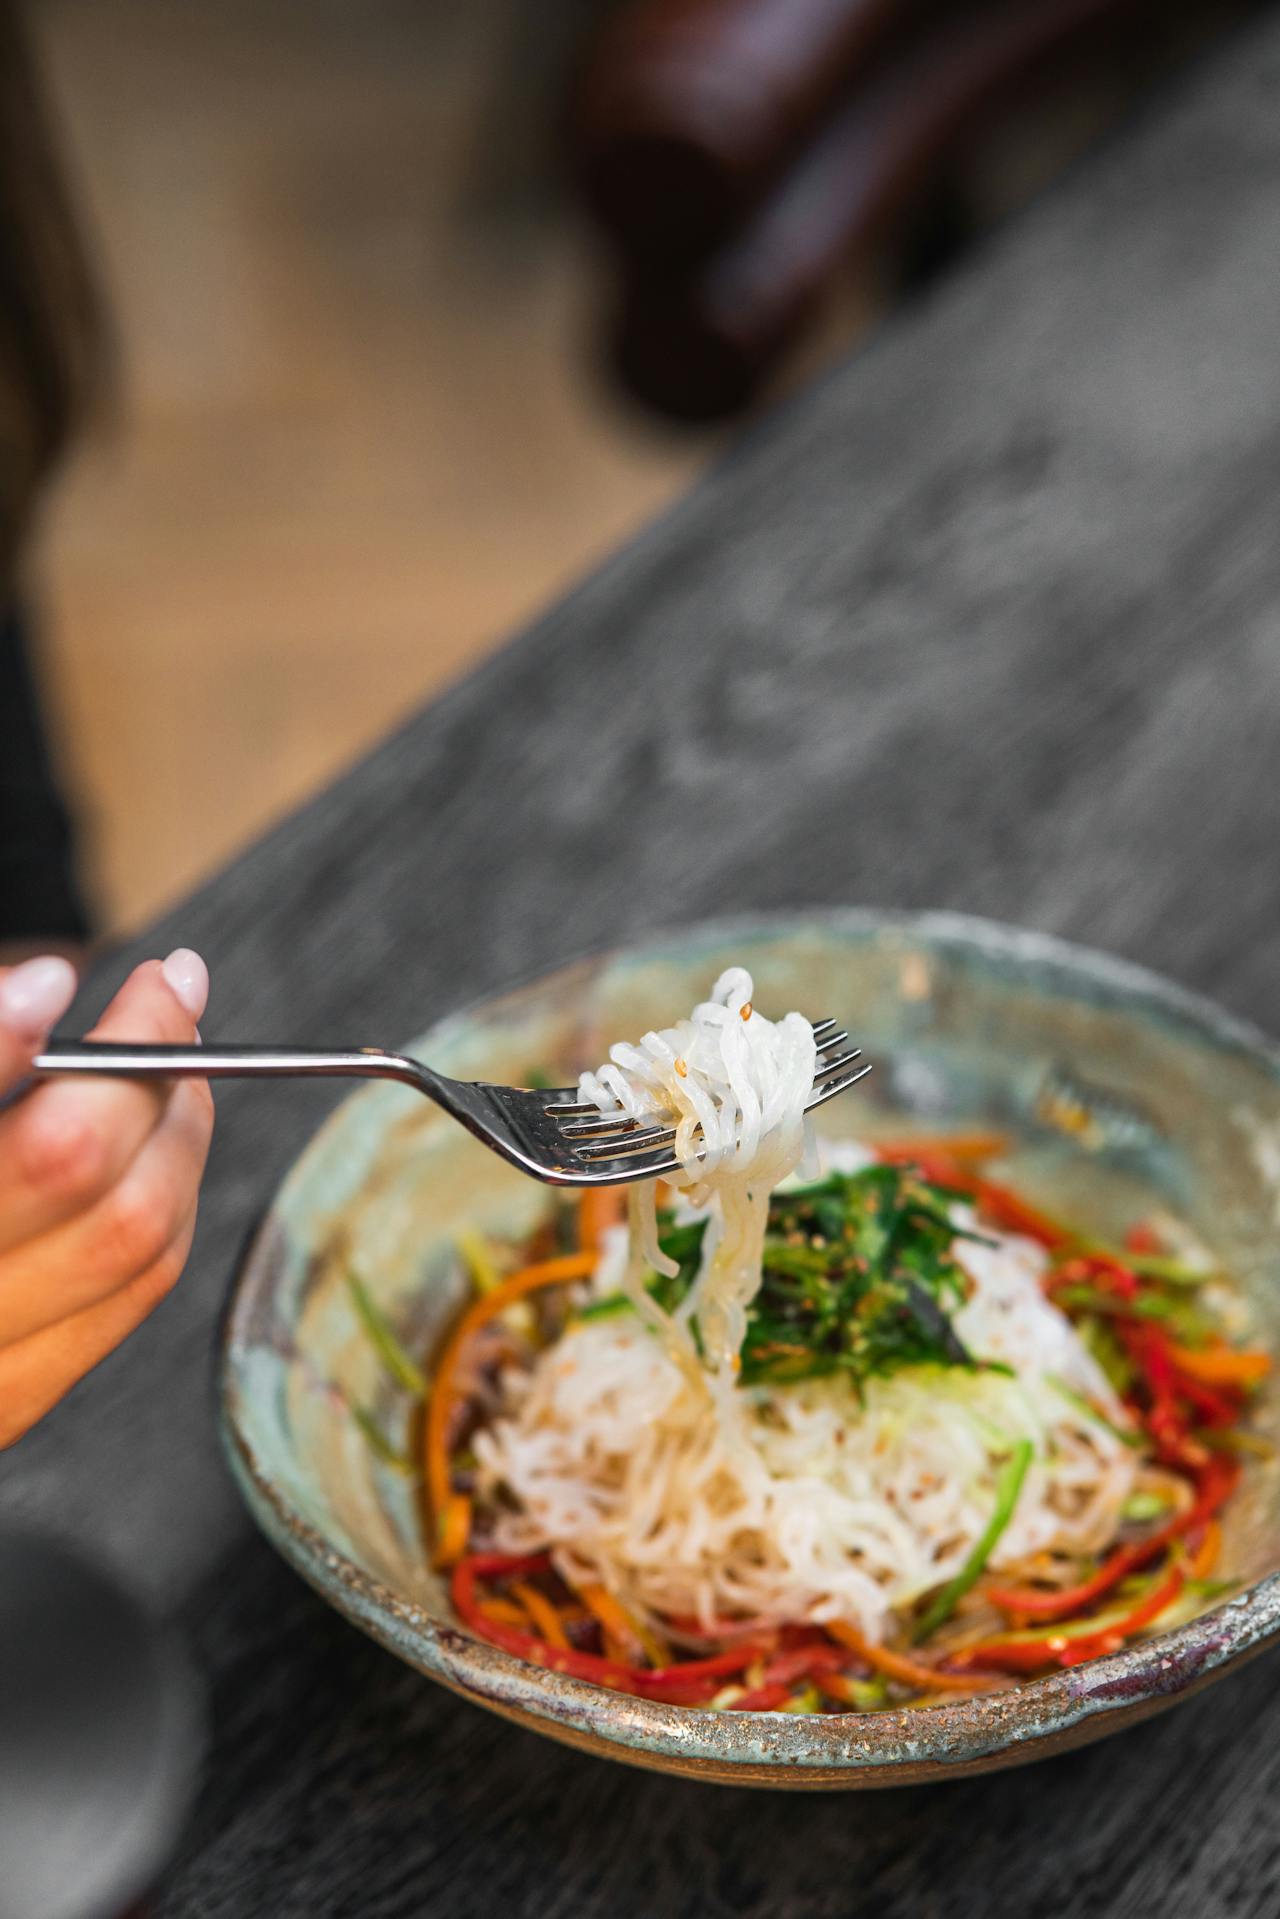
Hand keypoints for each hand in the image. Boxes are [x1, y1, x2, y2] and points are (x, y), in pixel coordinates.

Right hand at [0, 949, 213, 1445]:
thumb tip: (33, 991)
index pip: (4, 1146)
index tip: (53, 975)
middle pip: (67, 1161)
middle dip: (139, 1059)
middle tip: (162, 990)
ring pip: (132, 1227)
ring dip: (175, 1123)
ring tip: (170, 1055)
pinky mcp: (14, 1399)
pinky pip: (140, 1284)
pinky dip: (170, 1192)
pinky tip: (157, 1140)